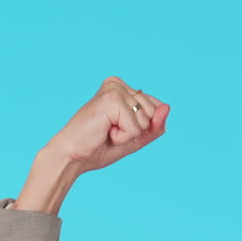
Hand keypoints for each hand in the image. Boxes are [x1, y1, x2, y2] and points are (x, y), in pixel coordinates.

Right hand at [44, 76, 169, 174]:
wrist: (74, 156)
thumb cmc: (99, 147)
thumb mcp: (135, 138)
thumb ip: (155, 125)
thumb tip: (167, 107)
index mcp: (122, 88)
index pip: (156, 108)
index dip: (142, 128)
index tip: (116, 129)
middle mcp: (118, 84)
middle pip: (154, 113)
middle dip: (136, 131)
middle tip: (110, 131)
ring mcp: (114, 89)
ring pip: (145, 121)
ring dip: (128, 135)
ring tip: (106, 131)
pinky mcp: (111, 99)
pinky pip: (135, 127)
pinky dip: (123, 137)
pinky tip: (105, 131)